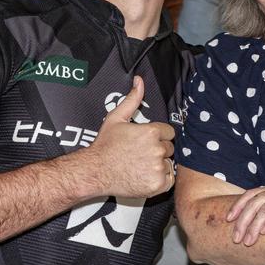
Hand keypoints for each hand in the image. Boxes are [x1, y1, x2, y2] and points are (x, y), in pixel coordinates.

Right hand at [89, 76, 174, 197]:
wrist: (94, 171)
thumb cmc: (104, 145)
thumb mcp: (116, 117)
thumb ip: (132, 99)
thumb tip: (139, 80)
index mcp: (151, 132)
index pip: (169, 132)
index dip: (158, 136)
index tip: (146, 142)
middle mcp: (157, 149)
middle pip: (169, 148)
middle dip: (158, 150)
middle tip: (140, 154)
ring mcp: (158, 168)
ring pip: (169, 163)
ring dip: (160, 164)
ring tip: (141, 165)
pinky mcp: (157, 184)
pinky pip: (169, 179)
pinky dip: (161, 179)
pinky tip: (145, 175)